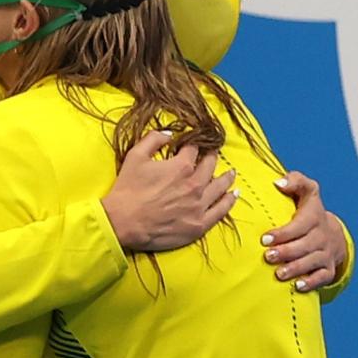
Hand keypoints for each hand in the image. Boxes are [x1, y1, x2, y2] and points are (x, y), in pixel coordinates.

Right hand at [102, 130, 238, 251]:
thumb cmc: (127, 190)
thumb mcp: (135, 156)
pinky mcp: (199, 225)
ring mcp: (199, 206)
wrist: (123, 223)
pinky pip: (221, 211)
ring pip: (220, 187)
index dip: (193, 144)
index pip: (193, 150)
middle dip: (212, 157)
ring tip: (232, 172)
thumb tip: (169, 133)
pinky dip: (229, 201)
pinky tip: (234, 195)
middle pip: (210, 166)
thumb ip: (153, 139)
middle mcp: (195, 184)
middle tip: (214, 154)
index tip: (194, 144)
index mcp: (181, 166)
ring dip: (226, 177)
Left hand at [261, 171, 346, 291]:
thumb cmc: (308, 210)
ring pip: (312, 262)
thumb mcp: (306, 190)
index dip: (284, 232)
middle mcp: (322, 235)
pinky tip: (297, 286)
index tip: (265, 238)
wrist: (332, 233)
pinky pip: (322, 277)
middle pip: (305, 245)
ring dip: (295, 268)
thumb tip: (278, 182)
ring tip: (278, 274)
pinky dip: (310, 283)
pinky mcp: (328, 268)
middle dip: (286, 252)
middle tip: (267, 256)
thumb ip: (295, 181)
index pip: (300, 224)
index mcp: (315, 216)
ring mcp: (326, 253)